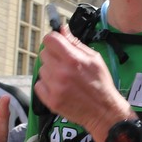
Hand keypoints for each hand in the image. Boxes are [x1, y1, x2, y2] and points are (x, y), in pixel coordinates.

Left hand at [33, 23, 130, 138]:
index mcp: (72, 59)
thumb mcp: (94, 59)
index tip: (58, 45)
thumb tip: (62, 29)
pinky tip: (60, 88)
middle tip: (65, 64)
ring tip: (65, 79)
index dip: (54, 40)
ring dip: (50, 71)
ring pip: (41, 69)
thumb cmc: (101, 84)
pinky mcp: (50, 100)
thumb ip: (76, 43)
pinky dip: (46, 85)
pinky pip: (39, 85)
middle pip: (43, 53)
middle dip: (53, 56)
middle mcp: (61, 73)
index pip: (49, 40)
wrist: (103, 111)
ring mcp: (54, 87)